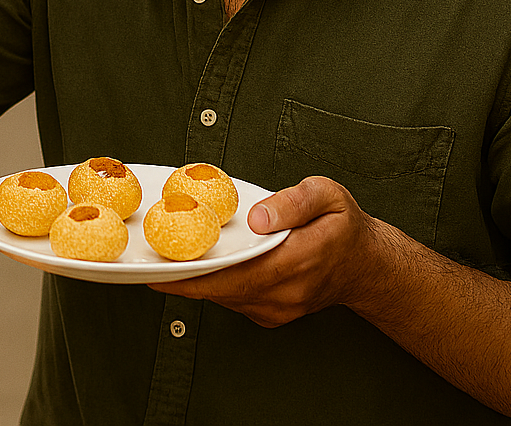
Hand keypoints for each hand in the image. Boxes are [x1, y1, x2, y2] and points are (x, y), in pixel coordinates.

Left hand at [149, 176, 385, 327]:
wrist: (367, 267)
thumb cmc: (344, 226)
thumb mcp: (328, 196)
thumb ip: (294, 202)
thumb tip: (258, 216)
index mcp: (299, 260)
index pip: (237, 273)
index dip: (195, 275)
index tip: (161, 269)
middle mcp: (285, 293)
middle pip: (221, 289)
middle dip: (181, 278)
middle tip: (144, 263)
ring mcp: (277, 309)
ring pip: (224, 297)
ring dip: (194, 282)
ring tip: (163, 259)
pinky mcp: (270, 314)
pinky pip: (232, 300)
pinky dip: (212, 285)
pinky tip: (196, 267)